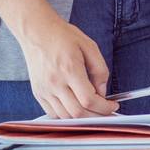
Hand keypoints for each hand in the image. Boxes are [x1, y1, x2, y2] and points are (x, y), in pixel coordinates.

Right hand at [0, 0, 115, 118]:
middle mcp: (55, 83)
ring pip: (65, 117)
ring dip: (81, 118)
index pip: (89, 100)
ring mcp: (44, 90)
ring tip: (93, 110)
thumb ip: (100, 70)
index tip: (113, 106)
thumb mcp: (90, 46)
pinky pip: (53, 113)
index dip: (104, 107)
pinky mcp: (37, 93)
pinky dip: (66, 116)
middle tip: (106, 112)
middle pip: (77, 113)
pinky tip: (76, 107)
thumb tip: (103, 92)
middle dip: (96, 116)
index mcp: (70, 70)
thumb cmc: (63, 36)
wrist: (37, 32)